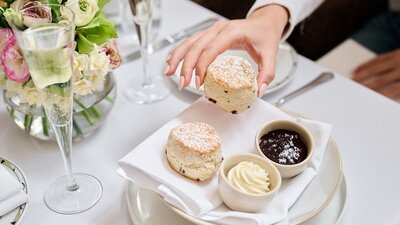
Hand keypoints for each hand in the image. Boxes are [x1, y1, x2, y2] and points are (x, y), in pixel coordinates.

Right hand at [164, 4, 288, 95]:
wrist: (265, 23)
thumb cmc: (265, 36)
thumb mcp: (270, 55)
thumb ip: (267, 73)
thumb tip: (259, 91)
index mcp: (232, 32)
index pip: (211, 49)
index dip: (202, 66)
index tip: (198, 82)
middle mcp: (219, 29)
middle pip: (196, 46)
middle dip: (186, 66)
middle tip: (182, 84)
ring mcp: (212, 30)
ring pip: (189, 42)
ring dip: (177, 58)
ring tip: (168, 73)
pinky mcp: (209, 35)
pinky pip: (191, 42)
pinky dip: (180, 52)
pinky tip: (172, 61)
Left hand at [352, 49, 399, 98]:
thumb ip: (393, 63)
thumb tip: (376, 71)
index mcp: (396, 54)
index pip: (376, 60)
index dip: (363, 66)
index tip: (353, 71)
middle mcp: (398, 61)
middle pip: (374, 70)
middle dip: (361, 76)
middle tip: (351, 82)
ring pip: (381, 80)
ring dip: (368, 86)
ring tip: (359, 91)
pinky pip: (394, 88)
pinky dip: (384, 92)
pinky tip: (376, 96)